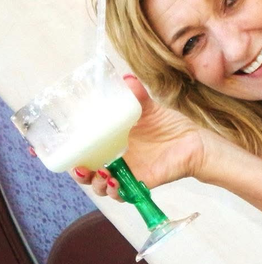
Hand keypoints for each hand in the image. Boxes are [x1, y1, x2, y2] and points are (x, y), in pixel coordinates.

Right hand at [71, 75, 210, 200]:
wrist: (194, 142)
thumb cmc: (170, 125)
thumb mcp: (150, 109)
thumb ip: (137, 96)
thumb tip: (127, 78)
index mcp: (112, 141)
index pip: (84, 150)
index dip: (70, 153)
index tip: (57, 149)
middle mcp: (116, 159)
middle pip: (87, 172)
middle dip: (78, 174)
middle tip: (79, 167)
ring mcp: (127, 172)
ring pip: (100, 186)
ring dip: (95, 184)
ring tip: (101, 174)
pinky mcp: (139, 183)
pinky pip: (121, 194)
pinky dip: (115, 191)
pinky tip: (115, 182)